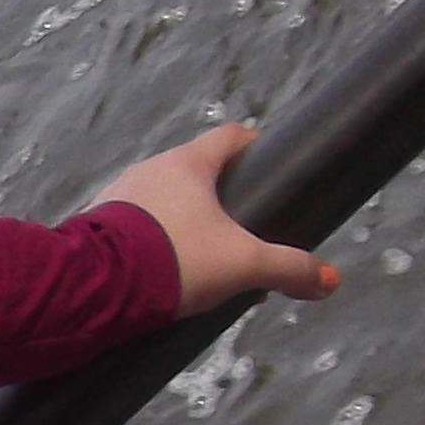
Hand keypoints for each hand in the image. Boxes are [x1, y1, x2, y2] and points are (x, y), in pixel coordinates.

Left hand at [92, 123, 340, 316]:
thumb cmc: (178, 258)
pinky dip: (152, 237)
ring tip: (203, 252)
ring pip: (161, 197)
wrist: (98, 287)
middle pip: (194, 169)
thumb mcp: (244, 264)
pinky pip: (133, 223)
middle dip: (219, 193)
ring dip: (183, 218)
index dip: (254, 147)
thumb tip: (329, 282)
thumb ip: (288, 268)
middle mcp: (148, 168)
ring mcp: (117, 194)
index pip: (229, 137)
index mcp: (187, 163)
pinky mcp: (95, 224)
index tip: (269, 166)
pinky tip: (163, 266)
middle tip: (242, 225)